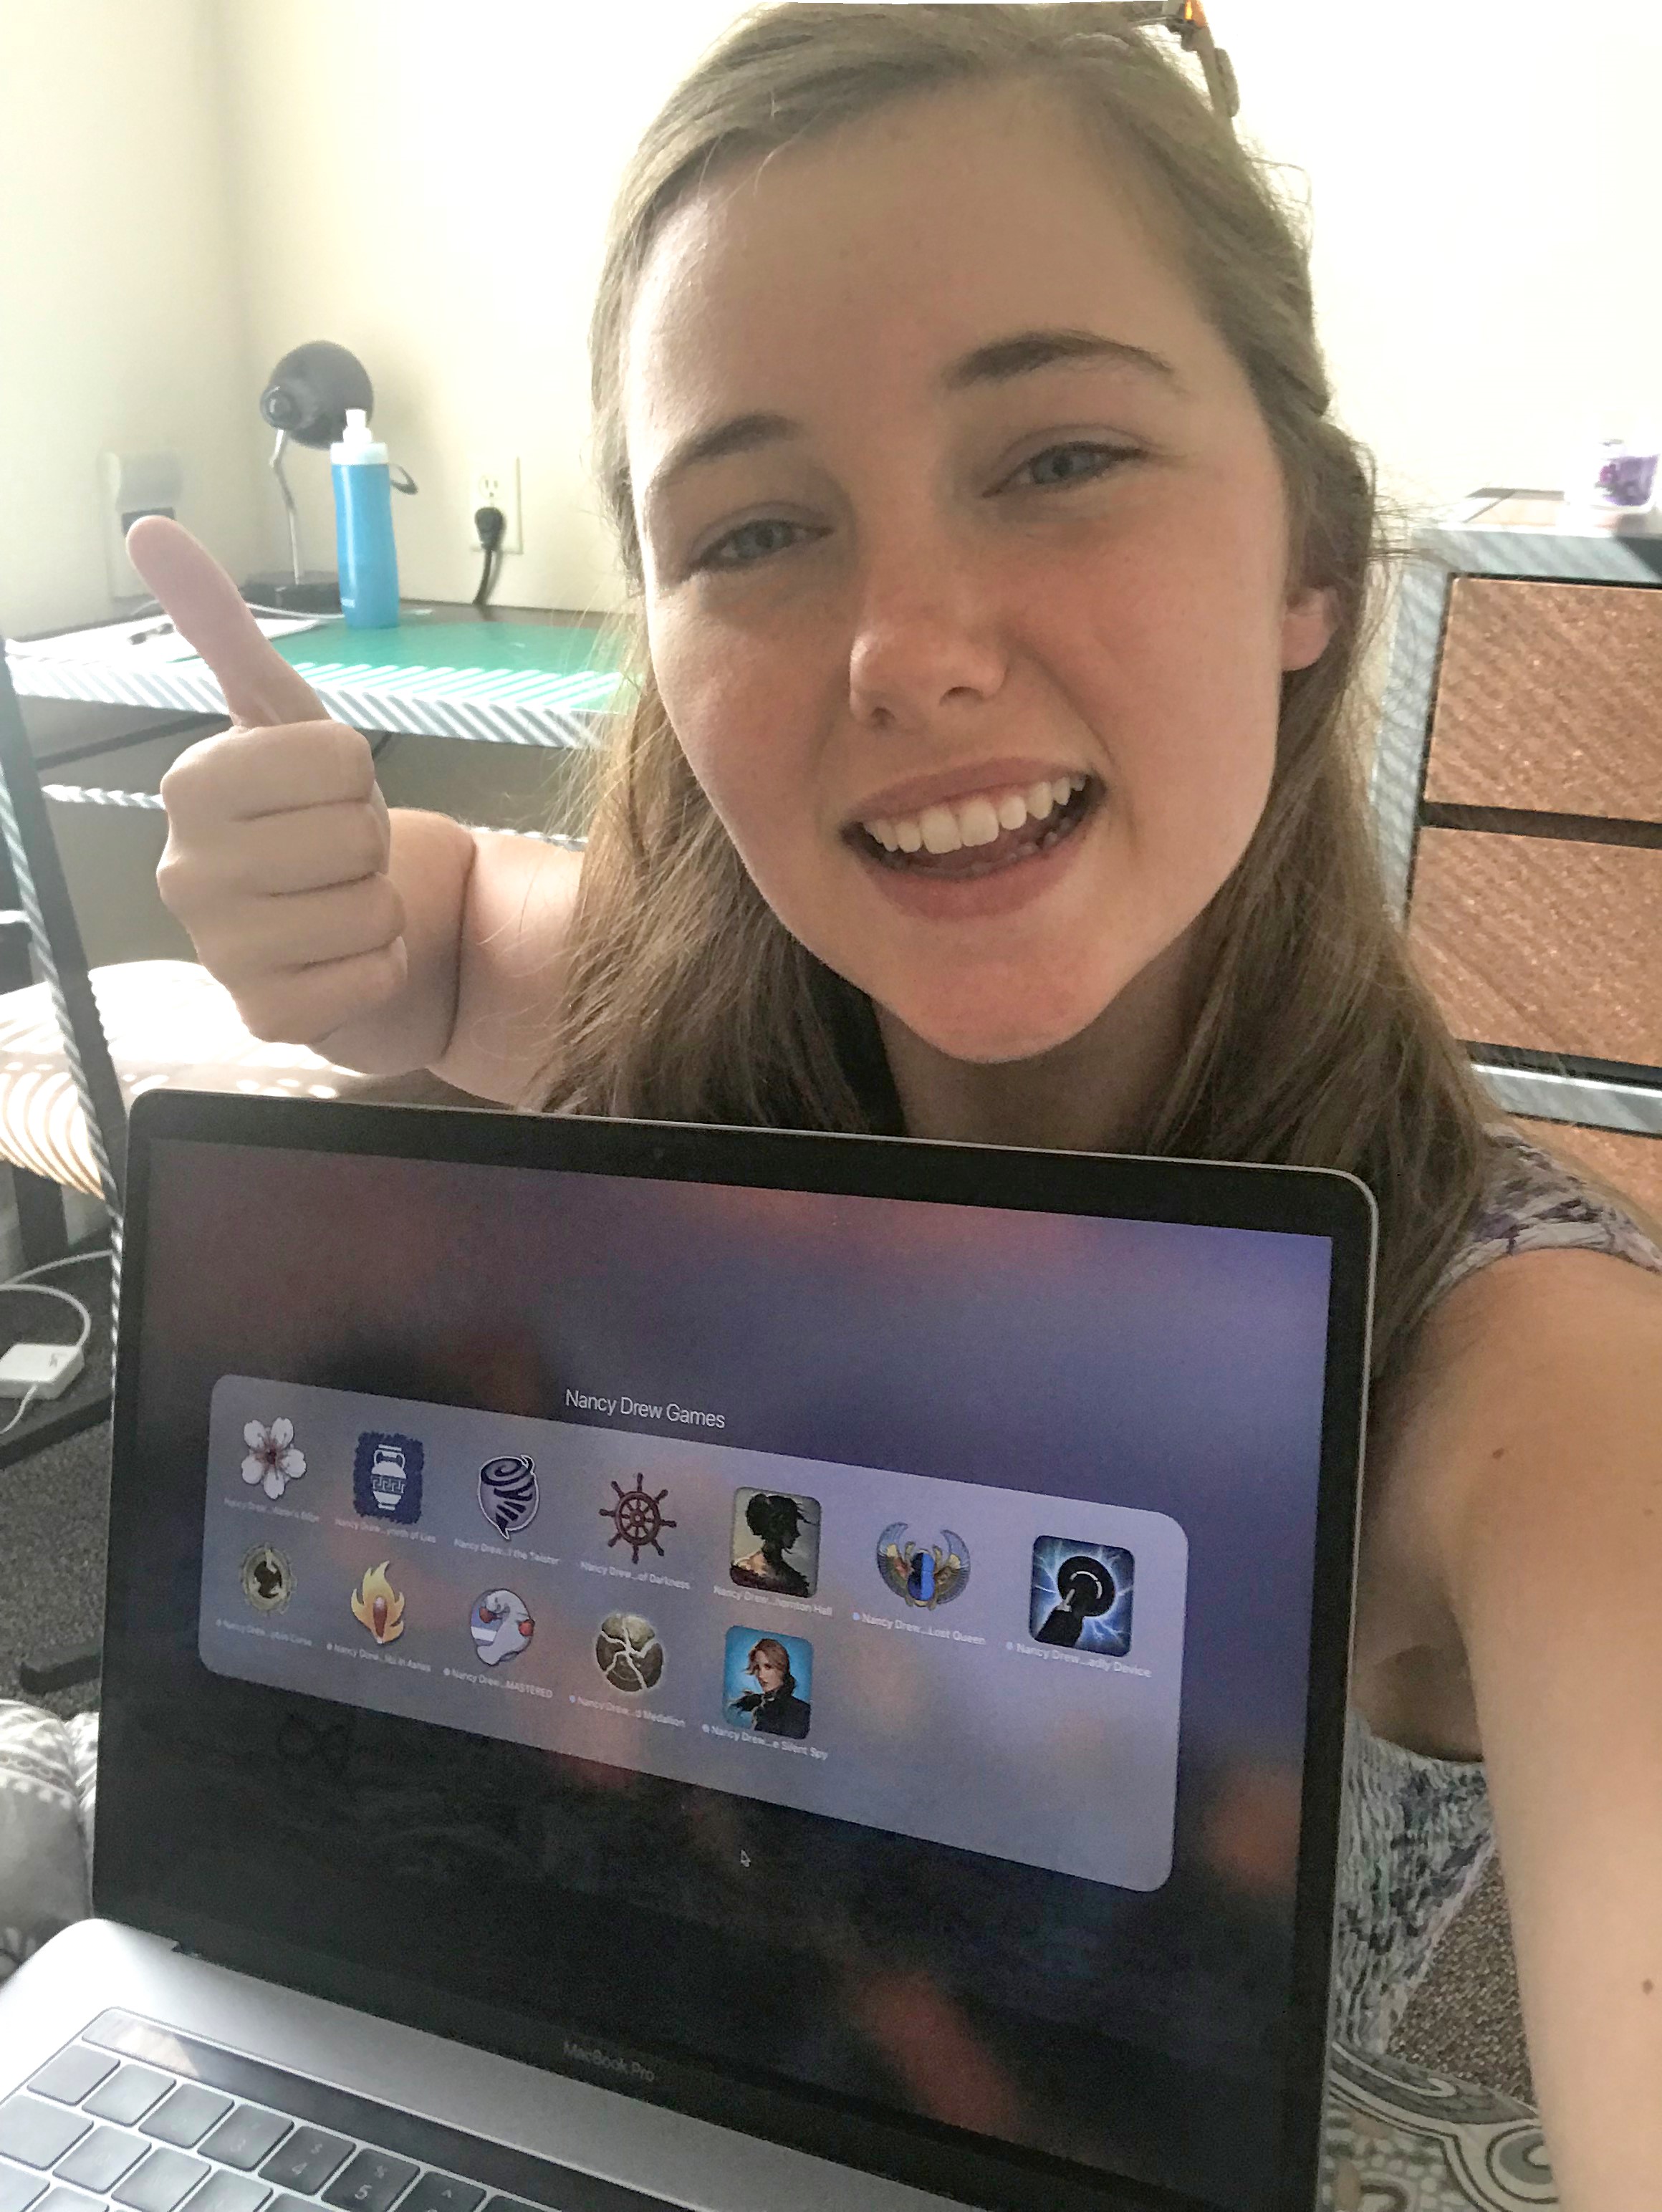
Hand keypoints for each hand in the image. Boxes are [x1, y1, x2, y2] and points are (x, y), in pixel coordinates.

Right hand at [129, 517, 407, 1048]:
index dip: (358, 775)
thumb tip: (152, 530)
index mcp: (190, 787)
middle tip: (339, 857)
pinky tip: (346, 961)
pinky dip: (382, 967)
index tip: (327, 794)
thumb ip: (225, 633)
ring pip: (369, 908)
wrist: (348, 930)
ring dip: (380, 907)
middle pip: (356, 835)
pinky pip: (370, 975)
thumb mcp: (286, 724)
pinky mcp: (266, 1018)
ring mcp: (219, 951)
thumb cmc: (318, 825)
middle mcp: (184, 870)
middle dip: (371, 844)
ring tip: (342, 906)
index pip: (337, 756)